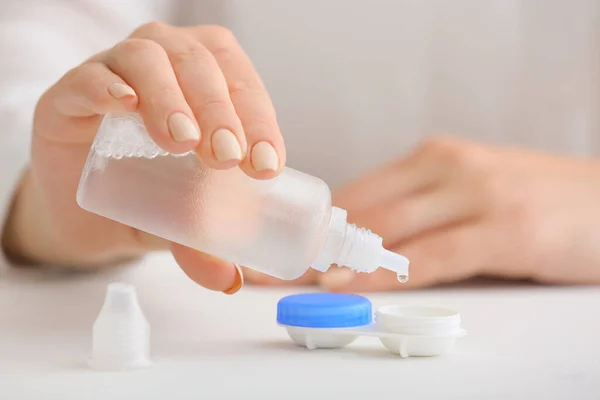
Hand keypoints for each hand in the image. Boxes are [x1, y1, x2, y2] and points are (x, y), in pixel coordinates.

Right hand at [2, 22, 284, 294]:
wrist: (89, 201)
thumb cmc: (152, 193)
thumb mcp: (185, 217)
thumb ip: (205, 242)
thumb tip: (230, 281)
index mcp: (212, 81)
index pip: (243, 85)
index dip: (260, 120)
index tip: (265, 166)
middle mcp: (169, 63)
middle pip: (200, 65)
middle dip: (220, 111)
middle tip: (225, 158)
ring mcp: (118, 71)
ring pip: (150, 59)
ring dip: (172, 99)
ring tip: (181, 144)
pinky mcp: (72, 92)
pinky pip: (89, 75)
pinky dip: (108, 86)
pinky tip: (125, 104)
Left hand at [247, 136, 599, 290]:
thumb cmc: (534, 198)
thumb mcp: (470, 191)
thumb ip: (421, 211)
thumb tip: (365, 244)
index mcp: (435, 157)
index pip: (359, 192)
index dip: (316, 224)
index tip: (283, 247)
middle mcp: (449, 167)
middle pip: (364, 210)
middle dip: (315, 245)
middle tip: (274, 269)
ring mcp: (477, 194)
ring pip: (390, 230)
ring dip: (341, 260)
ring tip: (299, 282)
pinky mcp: (506, 228)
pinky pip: (433, 255)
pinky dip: (390, 274)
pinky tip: (358, 285)